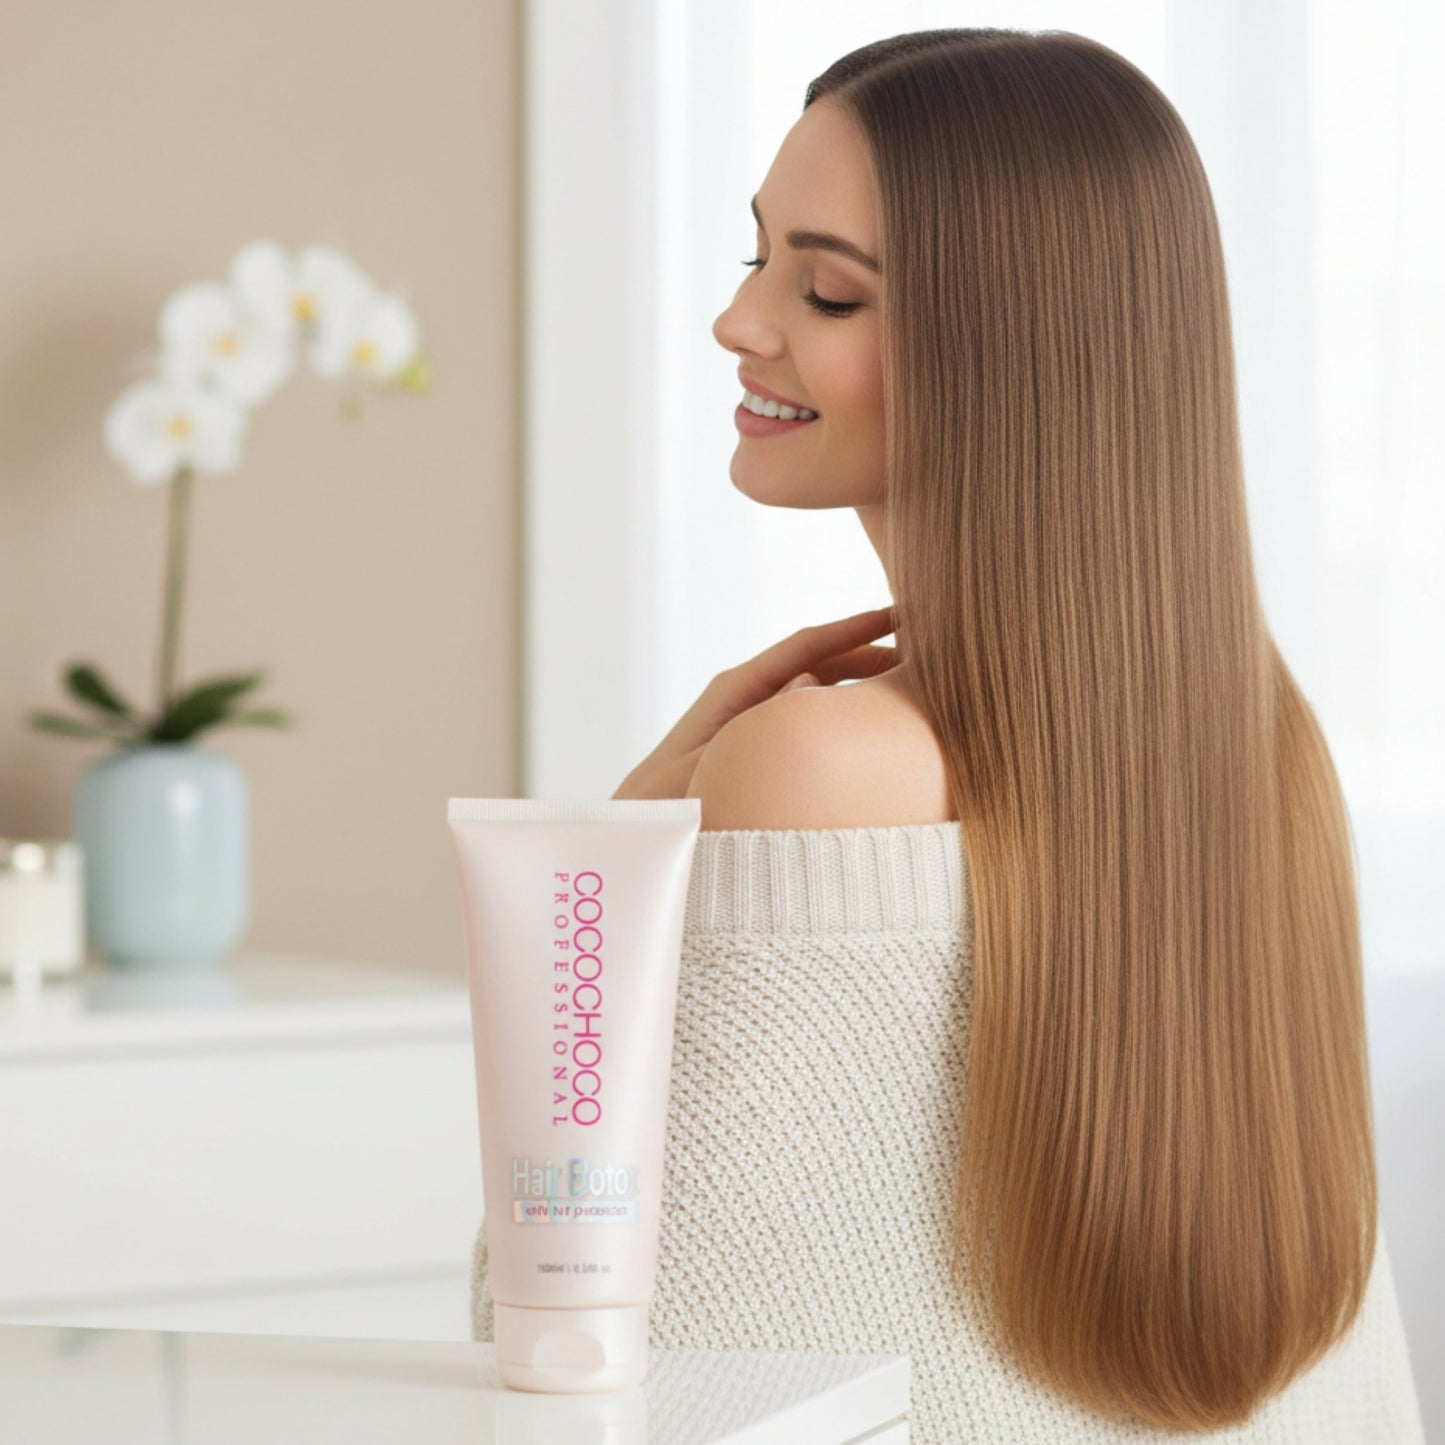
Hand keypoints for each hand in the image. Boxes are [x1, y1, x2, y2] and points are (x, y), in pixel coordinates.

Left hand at [611, 605, 898, 799]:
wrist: (636, 832)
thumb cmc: (666, 803)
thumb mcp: (708, 762)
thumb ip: (757, 727)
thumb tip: (810, 686)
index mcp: (736, 689)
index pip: (808, 646)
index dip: (856, 627)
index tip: (900, 612)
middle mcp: (749, 697)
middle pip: (823, 663)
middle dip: (870, 654)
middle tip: (925, 656)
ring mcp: (756, 721)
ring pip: (820, 692)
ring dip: (859, 687)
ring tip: (910, 690)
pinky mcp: (759, 746)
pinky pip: (808, 723)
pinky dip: (841, 719)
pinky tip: (871, 734)